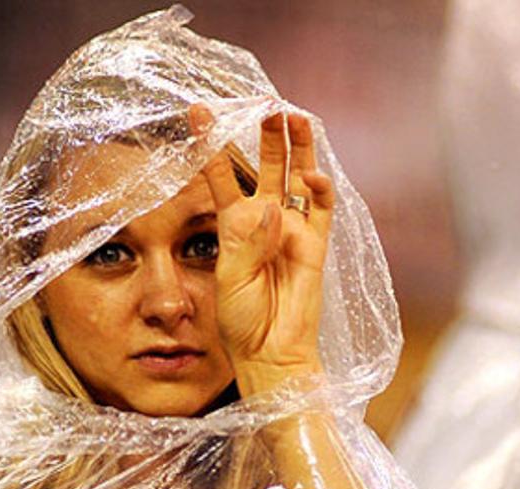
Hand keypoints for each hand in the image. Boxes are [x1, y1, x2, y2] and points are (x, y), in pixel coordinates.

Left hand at [188, 105, 333, 386]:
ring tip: (296, 118)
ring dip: (299, 149)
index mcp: (233, 226)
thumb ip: (250, 243)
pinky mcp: (316, 245)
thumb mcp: (231, 279)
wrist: (271, 352)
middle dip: (267, 136)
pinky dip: (320, 190)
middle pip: (268, 167)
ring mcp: (292, 231)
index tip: (198, 111)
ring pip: (298, 179)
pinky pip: (320, 210)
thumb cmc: (242, 321)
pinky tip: (313, 174)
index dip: (211, 144)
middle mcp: (264, 221)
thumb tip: (273, 208)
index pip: (220, 176)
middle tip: (267, 105)